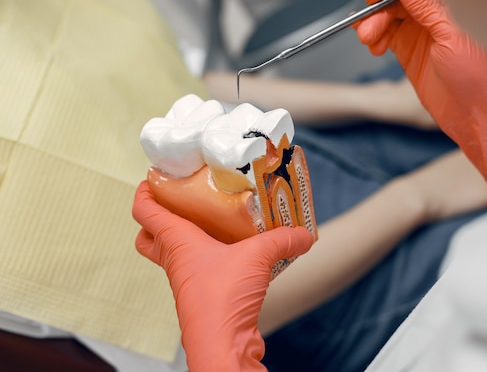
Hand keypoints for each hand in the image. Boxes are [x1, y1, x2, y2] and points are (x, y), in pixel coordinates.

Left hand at [132, 181, 313, 371]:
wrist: (222, 345)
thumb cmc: (222, 298)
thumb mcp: (258, 256)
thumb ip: (283, 240)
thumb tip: (305, 234)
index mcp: (177, 241)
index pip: (144, 211)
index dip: (145, 191)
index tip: (154, 177)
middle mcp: (176, 259)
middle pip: (150, 236)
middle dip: (158, 217)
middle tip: (182, 201)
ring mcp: (187, 280)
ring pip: (174, 253)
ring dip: (187, 237)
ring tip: (215, 220)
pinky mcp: (203, 295)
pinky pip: (199, 269)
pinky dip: (211, 257)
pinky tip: (237, 252)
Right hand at [354, 0, 486, 198]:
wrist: (474, 114)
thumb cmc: (476, 79)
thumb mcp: (450, 36)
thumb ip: (426, 6)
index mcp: (449, 4)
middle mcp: (434, 15)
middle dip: (378, 12)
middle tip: (368, 31)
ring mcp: (420, 33)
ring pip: (387, 17)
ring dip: (373, 26)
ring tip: (371, 43)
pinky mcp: (409, 51)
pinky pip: (386, 35)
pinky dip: (375, 37)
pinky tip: (373, 46)